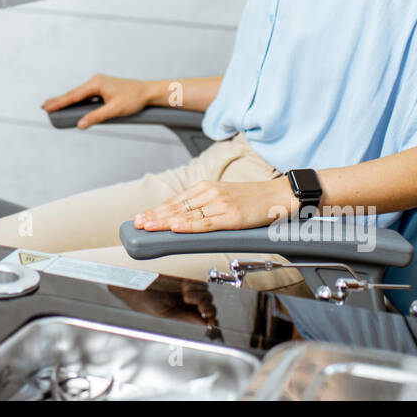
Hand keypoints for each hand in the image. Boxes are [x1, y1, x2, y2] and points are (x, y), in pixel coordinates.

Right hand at [41, 74, 151, 128]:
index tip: (46, 106)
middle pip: (73, 93)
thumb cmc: (133, 100)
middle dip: (59, 101)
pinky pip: (86, 95)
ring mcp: (99, 84)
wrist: (148, 92)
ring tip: (52, 105)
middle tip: (43, 106)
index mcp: (96, 84)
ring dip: (66, 100)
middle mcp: (95, 81)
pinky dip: (76, 100)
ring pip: (79, 94)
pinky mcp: (103, 88)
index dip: (59, 103)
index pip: (73, 96)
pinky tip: (71, 104)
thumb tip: (79, 125)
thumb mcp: (114, 110)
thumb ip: (96, 117)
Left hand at [133, 179, 293, 232]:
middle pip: (177, 207)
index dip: (157, 209)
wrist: (279, 195)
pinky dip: (189, 226)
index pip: (176, 200)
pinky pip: (206, 223)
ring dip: (164, 221)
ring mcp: (221, 204)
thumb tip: (183, 219)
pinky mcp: (232, 217)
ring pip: (187, 215)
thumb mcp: (224, 197)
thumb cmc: (253, 200)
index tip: (141, 216)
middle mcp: (211, 193)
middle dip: (154, 216)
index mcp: (207, 187)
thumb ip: (205, 206)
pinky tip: (175, 228)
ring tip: (147, 226)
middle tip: (136, 223)